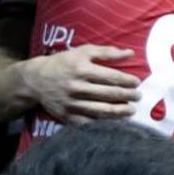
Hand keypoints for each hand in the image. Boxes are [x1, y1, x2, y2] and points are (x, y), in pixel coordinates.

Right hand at [20, 46, 140, 123]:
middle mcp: (77, 88)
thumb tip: (130, 53)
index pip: (112, 77)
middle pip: (109, 94)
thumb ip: (107, 52)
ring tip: (131, 110)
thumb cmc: (64, 63)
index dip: (127, 81)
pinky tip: (114, 120)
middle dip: (128, 96)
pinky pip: (89, 122)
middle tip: (138, 97)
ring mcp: (71, 104)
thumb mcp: (83, 51)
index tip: (137, 83)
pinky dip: (103, 123)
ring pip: (101, 111)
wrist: (35, 80)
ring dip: (120, 112)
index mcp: (82, 70)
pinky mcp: (67, 116)